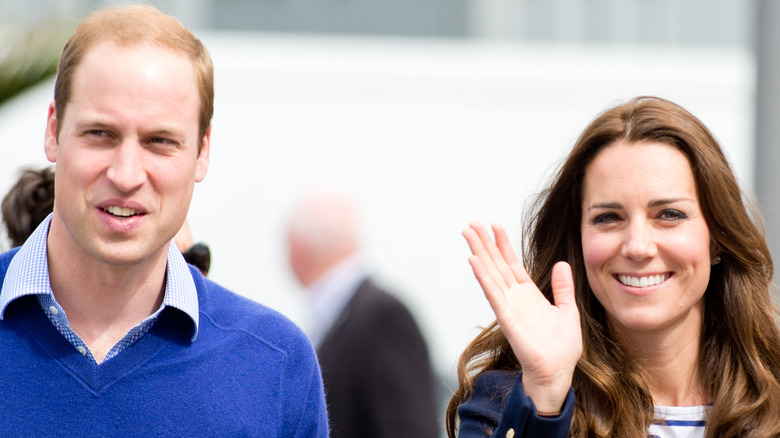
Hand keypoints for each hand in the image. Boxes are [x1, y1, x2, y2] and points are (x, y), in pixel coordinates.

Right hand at [463, 222, 582, 411]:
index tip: (495, 226)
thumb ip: (562, 287)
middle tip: (472, 224)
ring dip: (479, 252)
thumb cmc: (562, 348)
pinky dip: (483, 276)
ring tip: (469, 233)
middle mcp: (515, 297)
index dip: (503, 244)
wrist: (557, 372)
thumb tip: (562, 264)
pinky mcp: (506, 317)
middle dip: (485, 243)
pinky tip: (474, 260)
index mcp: (529, 294)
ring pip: (491, 273)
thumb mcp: (567, 310)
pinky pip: (492, 292)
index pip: (512, 264)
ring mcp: (508, 306)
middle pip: (496, 264)